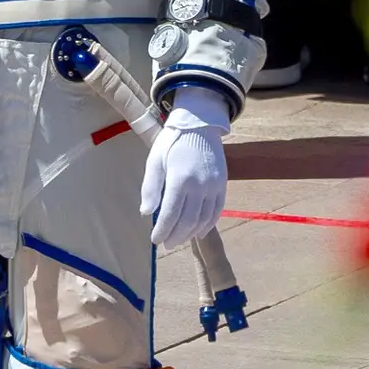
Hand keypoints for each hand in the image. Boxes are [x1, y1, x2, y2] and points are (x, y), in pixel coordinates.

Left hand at [136, 87, 227, 253]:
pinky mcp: (222, 185)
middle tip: (166, 243)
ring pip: (203, 219)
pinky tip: (198, 231)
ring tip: (179, 239)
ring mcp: (213, 186)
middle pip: (187, 221)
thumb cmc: (172, 142)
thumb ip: (151, 187)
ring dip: (190, 233)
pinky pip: (217, 211)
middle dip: (175, 236)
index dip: (162, 230)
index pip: (170, 214)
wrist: (199, 124)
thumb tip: (146, 212)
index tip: (155, 240)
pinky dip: (208, 224)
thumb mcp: (155, 160)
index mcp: (179, 179)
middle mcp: (199, 186)